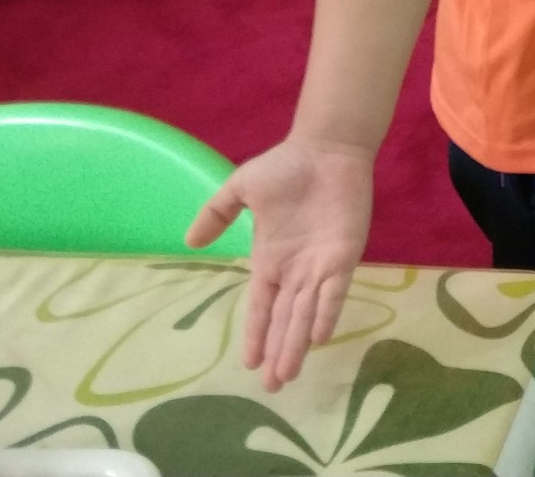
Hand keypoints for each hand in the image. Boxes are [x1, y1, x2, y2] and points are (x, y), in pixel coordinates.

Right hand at [186, 137, 373, 391]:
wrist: (326, 147)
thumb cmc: (287, 166)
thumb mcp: (241, 189)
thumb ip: (217, 213)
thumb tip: (190, 242)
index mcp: (271, 259)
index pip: (262, 306)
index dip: (257, 334)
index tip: (250, 364)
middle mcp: (296, 270)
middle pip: (284, 319)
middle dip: (279, 352)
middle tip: (275, 387)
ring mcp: (320, 264)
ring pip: (306, 313)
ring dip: (298, 343)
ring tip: (290, 373)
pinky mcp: (344, 253)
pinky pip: (334, 290)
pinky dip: (325, 312)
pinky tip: (318, 336)